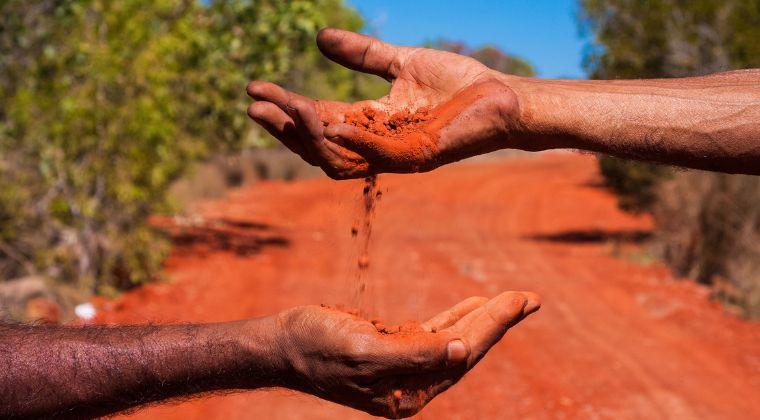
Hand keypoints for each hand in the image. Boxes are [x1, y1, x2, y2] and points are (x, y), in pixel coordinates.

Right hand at [247, 28, 533, 178]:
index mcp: (370, 123)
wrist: (503, 96)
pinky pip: (378, 156)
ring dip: (310, 136)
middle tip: (254, 105)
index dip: (285, 106)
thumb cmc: (458, 84)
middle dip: (284, 128)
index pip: (317, 119)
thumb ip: (362, 55)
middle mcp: (376, 144)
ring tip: (287, 107)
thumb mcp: (400, 62)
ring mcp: (396, 155)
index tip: (254, 87)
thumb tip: (319, 38)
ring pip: (339, 158)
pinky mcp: (419, 156)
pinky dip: (352, 142)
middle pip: (318, 145)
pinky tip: (329, 121)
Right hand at [274, 291, 539, 417]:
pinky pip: (434, 333)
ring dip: (483, 319)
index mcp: (409, 393)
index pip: (463, 356)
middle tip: (530, 297)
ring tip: (514, 300)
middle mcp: (412, 385)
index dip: (493, 326)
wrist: (283, 344)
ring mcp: (404, 368)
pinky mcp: (393, 349)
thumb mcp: (364, 351)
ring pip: (454, 340)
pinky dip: (455, 318)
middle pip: (465, 349)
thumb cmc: (317, 347)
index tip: (519, 300)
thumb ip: (415, 354)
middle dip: (498, 321)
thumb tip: (462, 352)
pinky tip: (473, 305)